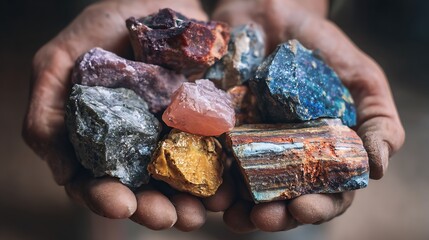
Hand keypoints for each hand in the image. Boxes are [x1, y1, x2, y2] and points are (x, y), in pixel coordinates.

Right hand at [22, 0, 219, 230]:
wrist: (156, 1)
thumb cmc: (104, 29)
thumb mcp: (58, 63)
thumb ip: (47, 114)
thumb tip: (63, 173)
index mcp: (99, 139)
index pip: (95, 181)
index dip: (103, 198)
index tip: (121, 205)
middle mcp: (135, 145)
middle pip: (141, 190)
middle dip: (153, 208)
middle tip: (170, 218)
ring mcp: (171, 137)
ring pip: (178, 182)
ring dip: (188, 201)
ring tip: (200, 210)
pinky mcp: (203, 124)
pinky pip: (213, 153)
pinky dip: (219, 173)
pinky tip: (225, 186)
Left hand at [212, 0, 404, 231]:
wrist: (270, 14)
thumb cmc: (319, 47)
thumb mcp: (360, 78)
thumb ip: (378, 119)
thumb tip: (378, 167)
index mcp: (320, 153)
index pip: (324, 193)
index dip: (317, 207)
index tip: (302, 208)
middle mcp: (284, 157)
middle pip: (281, 199)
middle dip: (272, 215)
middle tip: (260, 220)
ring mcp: (249, 146)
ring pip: (243, 188)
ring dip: (236, 206)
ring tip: (227, 213)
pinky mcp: (219, 129)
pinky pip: (211, 157)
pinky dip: (208, 174)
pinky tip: (205, 185)